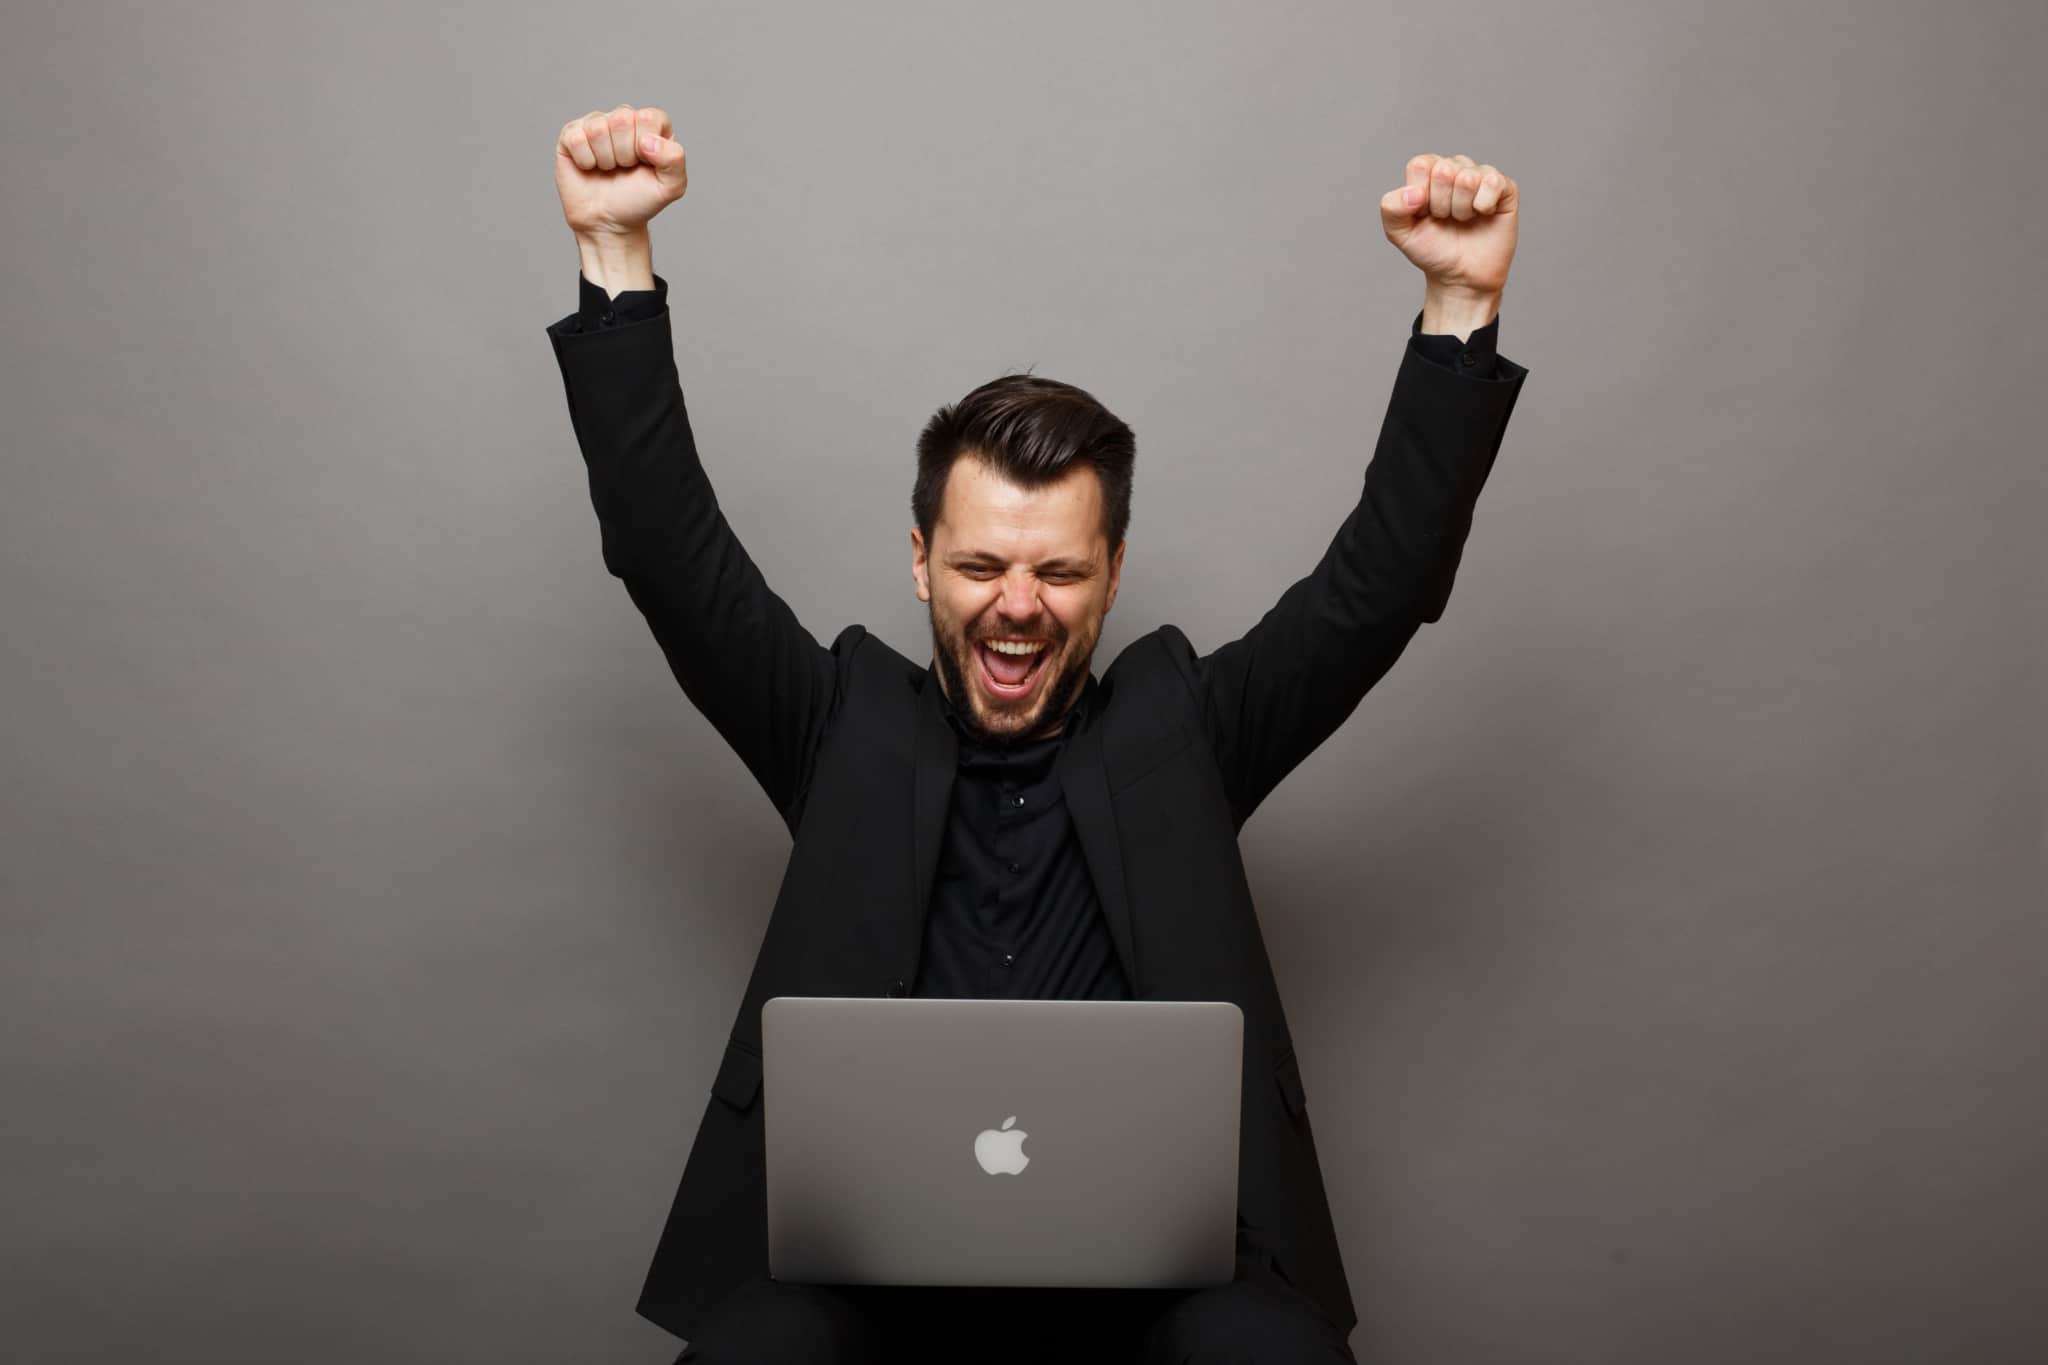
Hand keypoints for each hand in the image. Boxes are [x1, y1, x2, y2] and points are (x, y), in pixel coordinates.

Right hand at [554, 103, 687, 240]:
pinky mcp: (571, 134)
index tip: (645, 164)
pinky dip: (585, 161)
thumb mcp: (671, 187)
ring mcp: (596, 123)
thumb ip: (675, 159)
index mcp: (651, 123)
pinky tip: (590, 167)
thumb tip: (648, 141)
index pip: (648, 118)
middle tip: (624, 168)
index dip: (647, 147)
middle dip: (625, 154)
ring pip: (598, 128)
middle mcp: (624, 117)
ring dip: (605, 159)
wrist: (608, 222)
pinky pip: (576, 138)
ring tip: (608, 169)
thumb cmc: (639, 201)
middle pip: (622, 119)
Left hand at [1379, 153, 1517, 296]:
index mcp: (1429, 172)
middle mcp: (1455, 167)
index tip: (1424, 214)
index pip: (1421, 165)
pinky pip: (1493, 182)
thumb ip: (1391, 208)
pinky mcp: (1505, 187)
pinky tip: (1483, 214)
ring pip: (1468, 178)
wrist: (1460, 277)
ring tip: (1463, 220)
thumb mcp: (1400, 233)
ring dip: (1462, 209)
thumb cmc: (1432, 250)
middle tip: (1445, 219)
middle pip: (1444, 171)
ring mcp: (1481, 176)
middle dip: (1441, 204)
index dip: (1421, 195)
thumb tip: (1415, 193)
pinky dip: (1484, 206)